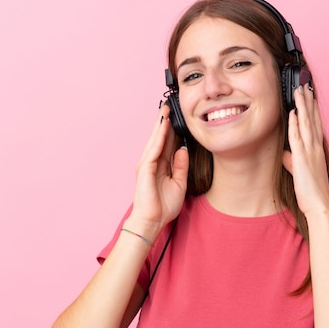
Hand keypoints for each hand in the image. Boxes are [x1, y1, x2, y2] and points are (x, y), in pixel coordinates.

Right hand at [129, 103, 188, 230]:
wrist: (152, 221)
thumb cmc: (163, 206)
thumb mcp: (179, 183)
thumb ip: (181, 166)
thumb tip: (183, 149)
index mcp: (161, 166)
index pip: (167, 144)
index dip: (172, 130)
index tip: (178, 117)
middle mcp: (152, 162)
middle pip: (159, 138)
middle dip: (164, 122)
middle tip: (169, 106)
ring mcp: (147, 164)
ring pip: (155, 140)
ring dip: (160, 124)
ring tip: (165, 110)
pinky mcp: (145, 168)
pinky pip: (154, 148)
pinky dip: (159, 136)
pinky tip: (163, 126)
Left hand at [282, 85, 328, 216]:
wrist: (319, 206)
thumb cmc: (311, 192)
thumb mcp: (300, 173)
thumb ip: (293, 161)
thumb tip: (286, 155)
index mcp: (316, 150)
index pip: (315, 124)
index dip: (312, 109)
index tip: (310, 96)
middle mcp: (315, 148)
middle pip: (312, 119)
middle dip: (308, 101)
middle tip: (305, 85)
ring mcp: (310, 152)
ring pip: (306, 124)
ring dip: (302, 106)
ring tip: (299, 91)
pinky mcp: (302, 159)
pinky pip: (298, 138)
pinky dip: (295, 125)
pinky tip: (293, 113)